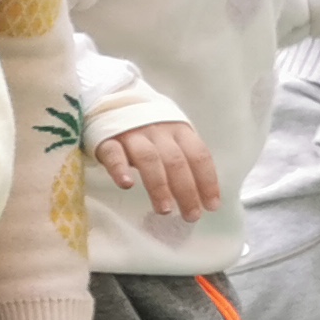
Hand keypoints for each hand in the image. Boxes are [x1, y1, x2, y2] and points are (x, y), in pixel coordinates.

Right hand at [93, 119, 219, 219]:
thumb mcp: (171, 136)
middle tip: (190, 216)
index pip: (199, 155)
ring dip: (159, 186)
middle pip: (176, 161)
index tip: (211, 206)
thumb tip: (203, 194)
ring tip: (164, 209)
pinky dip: (120, 169)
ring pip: (149, 159)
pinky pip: (114, 154)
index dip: (207, 181)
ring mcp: (132, 134)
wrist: (110, 103)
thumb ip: (184, 156)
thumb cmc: (147, 129)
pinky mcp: (107, 139)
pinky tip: (126, 185)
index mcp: (179, 130)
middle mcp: (158, 131)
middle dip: (186, 190)